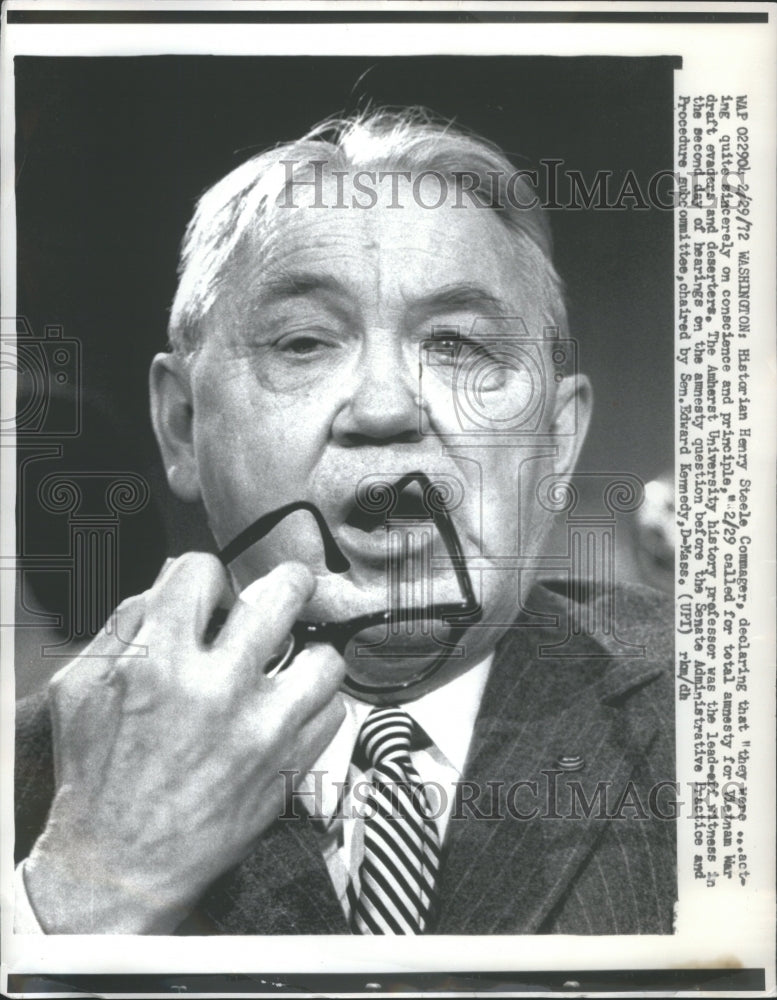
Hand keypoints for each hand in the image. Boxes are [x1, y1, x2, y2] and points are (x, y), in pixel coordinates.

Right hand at [23, 554, 345, 933]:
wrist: (118, 865)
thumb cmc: (97, 777)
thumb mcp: (80, 689)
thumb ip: (123, 626)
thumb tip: (167, 582)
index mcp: (158, 661)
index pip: (203, 569)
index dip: (204, 576)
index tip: (209, 595)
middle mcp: (216, 688)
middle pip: (283, 594)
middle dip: (287, 583)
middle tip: (289, 589)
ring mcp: (261, 730)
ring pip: (324, 656)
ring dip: (309, 652)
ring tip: (294, 660)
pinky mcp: (287, 768)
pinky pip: (334, 712)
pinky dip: (317, 704)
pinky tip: (294, 706)